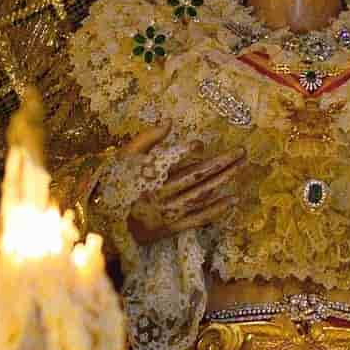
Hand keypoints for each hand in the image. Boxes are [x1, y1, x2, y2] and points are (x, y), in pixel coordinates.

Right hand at [122, 122, 245, 245]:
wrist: (107, 223)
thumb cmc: (116, 184)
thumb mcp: (125, 157)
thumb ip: (147, 139)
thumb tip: (169, 121)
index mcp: (146, 176)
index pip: (168, 161)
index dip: (184, 152)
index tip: (199, 144)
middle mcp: (159, 194)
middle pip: (195, 176)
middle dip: (221, 162)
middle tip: (241, 151)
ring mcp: (167, 213)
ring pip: (201, 195)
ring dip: (224, 180)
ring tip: (242, 166)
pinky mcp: (172, 228)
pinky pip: (198, 218)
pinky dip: (216, 209)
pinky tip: (233, 199)